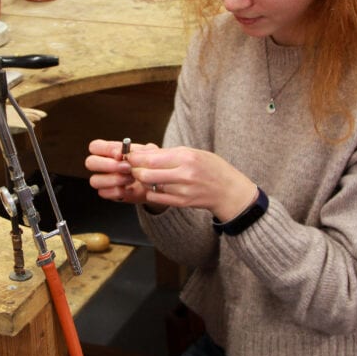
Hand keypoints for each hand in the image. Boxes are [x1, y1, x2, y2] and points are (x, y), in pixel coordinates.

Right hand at [85, 138, 157, 203]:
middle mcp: (102, 165)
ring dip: (114, 180)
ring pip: (95, 180)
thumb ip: (140, 151)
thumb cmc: (149, 165)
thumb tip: (128, 154)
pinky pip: (104, 193)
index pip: (94, 146)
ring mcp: (103, 180)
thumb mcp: (149, 154)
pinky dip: (118, 192)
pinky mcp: (108, 193)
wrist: (156, 183)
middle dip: (109, 165)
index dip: (105, 150)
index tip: (121, 154)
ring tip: (131, 178)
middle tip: (127, 168)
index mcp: (109, 151)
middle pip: (90, 162)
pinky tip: (130, 189)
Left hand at [86, 140, 258, 220]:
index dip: (134, 157)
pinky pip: (157, 198)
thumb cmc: (211, 168)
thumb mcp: (193, 153)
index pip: (151, 158)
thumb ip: (169, 154)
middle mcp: (184, 174)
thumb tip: (144, 152)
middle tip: (131, 167)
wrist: (229, 191)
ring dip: (142, 181)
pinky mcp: (181, 203)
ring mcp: (182, 191)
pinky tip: (153, 187)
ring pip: (150, 186)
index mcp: (186, 157)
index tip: (127, 155)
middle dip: (134, 170)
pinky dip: (151, 192)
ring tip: (142, 176)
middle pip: (146, 173)